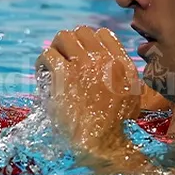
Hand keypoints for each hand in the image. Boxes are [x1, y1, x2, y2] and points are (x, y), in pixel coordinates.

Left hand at [37, 26, 141, 153]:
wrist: (101, 142)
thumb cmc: (114, 126)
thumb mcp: (132, 98)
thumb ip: (125, 79)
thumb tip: (112, 67)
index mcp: (122, 63)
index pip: (102, 34)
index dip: (88, 42)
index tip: (80, 55)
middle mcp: (104, 59)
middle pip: (81, 31)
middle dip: (69, 43)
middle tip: (63, 59)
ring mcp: (84, 64)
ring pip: (62, 37)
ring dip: (55, 49)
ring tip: (51, 66)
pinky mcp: (64, 73)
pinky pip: (48, 54)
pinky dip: (42, 63)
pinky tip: (43, 75)